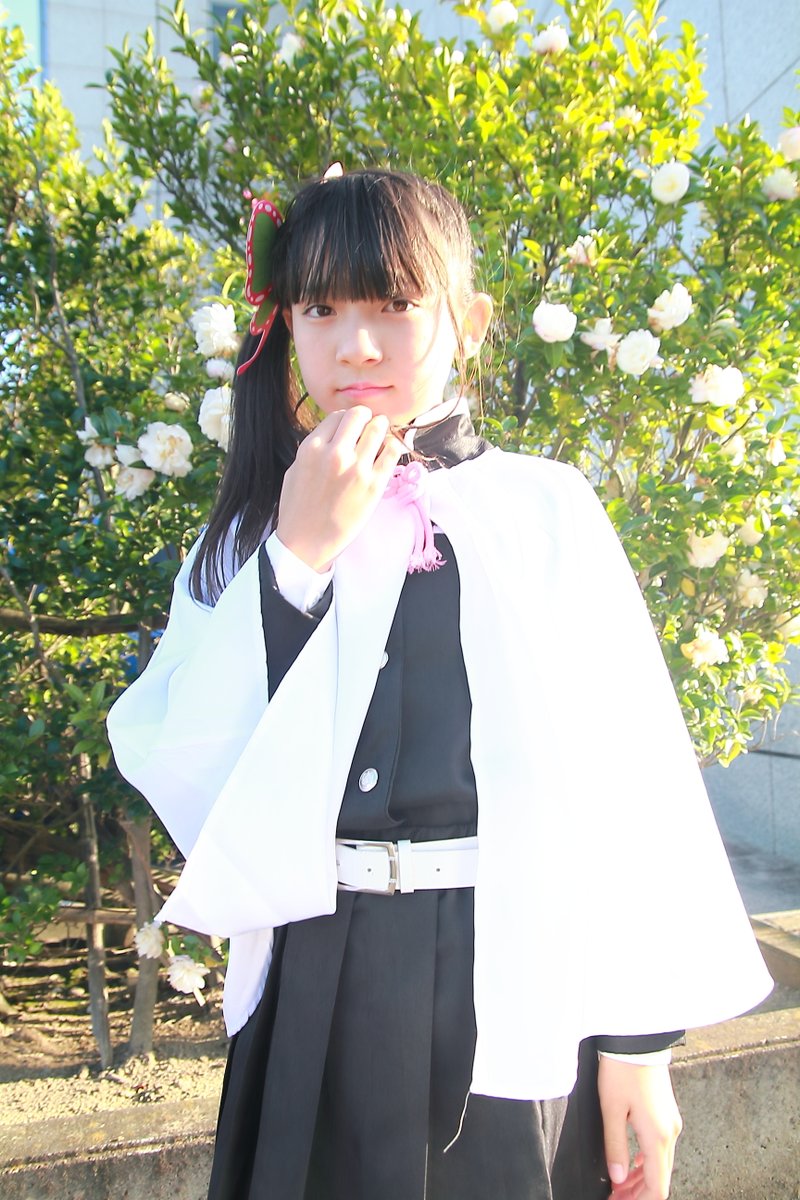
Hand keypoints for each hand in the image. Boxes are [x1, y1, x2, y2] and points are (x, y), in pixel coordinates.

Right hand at [276, 406, 402, 570]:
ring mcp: (357, 468)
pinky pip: (392, 452)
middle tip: (368, 429)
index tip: (350, 430)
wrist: (307, 542)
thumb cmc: (298, 508)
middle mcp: (335, 453)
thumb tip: (337, 434)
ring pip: (379, 428)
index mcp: (312, 447)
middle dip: (365, 419)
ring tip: (380, 439)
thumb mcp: (296, 469)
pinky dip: (393, 447)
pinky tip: (388, 453)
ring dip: (381, 430)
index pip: (338, 415)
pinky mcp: (375, 484)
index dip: (346, 420)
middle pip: (360, 415)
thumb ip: (316, 448)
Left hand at [598, 1056, 682, 1199]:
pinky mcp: (666, 1112)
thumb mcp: (612, 1110)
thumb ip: (615, 1147)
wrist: (637, 1040)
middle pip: (659, 1178)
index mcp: (657, 1136)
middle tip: (615, 1198)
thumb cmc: (623, 1070)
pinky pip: (659, 1146)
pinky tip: (631, 1163)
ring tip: (618, 1185)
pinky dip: (645, 1161)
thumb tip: (617, 1178)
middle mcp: (669, 1132)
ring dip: (640, 1179)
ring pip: (660, 1163)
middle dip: (637, 1193)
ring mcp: (670, 1122)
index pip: (656, 1187)